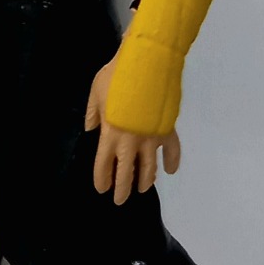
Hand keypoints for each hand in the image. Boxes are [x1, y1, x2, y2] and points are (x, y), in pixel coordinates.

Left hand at [85, 57, 181, 203]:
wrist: (145, 65)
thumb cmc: (115, 77)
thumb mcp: (95, 93)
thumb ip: (92, 113)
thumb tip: (90, 128)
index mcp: (110, 134)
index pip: (104, 165)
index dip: (102, 179)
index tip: (102, 189)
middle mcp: (130, 142)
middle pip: (126, 173)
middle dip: (123, 189)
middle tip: (121, 200)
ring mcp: (151, 138)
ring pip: (149, 168)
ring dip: (145, 180)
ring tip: (143, 188)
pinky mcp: (167, 131)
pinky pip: (173, 151)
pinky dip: (173, 162)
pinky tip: (170, 170)